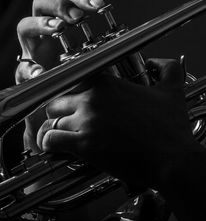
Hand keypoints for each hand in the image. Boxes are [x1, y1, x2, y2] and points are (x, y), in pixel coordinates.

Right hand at [15, 0, 104, 151]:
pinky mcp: (23, 76)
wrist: (60, 120)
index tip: (100, 7)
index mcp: (63, 29)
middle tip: (76, 17)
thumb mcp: (98, 69)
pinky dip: (30, 67)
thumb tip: (137, 47)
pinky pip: (21, 67)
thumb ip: (109, 55)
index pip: (67, 1)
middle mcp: (45, 37)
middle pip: (42, 4)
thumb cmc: (82, 92)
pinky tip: (41, 71)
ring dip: (41, 24)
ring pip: (25, 27)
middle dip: (59, 5)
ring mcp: (33, 54)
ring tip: (58, 29)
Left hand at [37, 58, 200, 188]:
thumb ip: (166, 70)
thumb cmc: (171, 129)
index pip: (71, 80)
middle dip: (57, 111)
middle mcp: (92, 98)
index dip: (68, 92)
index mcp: (106, 83)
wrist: (173, 158)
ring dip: (51, 128)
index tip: (68, 100)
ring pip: (51, 119)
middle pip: (56, 99)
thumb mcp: (171, 91)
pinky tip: (52, 147)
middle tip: (62, 120)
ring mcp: (86, 120)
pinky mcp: (84, 143)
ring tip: (54, 135)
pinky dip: (48, 143)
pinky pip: (52, 139)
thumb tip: (160, 62)